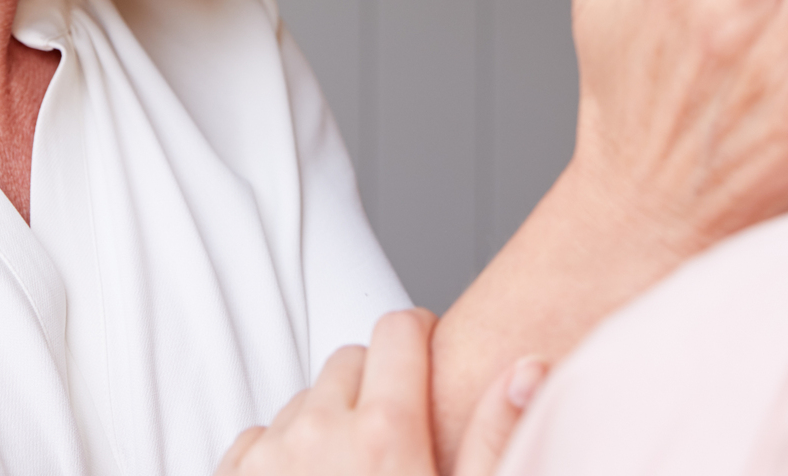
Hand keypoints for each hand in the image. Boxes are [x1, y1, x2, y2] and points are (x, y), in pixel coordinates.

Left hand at [219, 311, 544, 475]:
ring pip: (303, 400)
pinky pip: (260, 438)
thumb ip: (495, 438)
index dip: (421, 341)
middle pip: (350, 360)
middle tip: (398, 446)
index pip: (398, 330)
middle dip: (376, 385)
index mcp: (384, 435)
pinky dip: (284, 456)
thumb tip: (527, 369)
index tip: (429, 363)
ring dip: (328, 424)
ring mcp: (267, 458)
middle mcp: (318, 432)